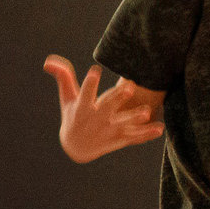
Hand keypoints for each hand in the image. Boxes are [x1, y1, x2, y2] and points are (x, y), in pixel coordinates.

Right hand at [46, 55, 162, 161]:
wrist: (76, 147)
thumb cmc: (73, 116)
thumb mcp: (67, 98)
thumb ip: (63, 78)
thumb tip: (49, 61)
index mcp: (82, 108)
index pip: (85, 94)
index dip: (89, 83)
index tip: (94, 71)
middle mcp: (96, 119)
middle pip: (108, 107)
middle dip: (118, 98)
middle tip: (130, 87)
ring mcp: (109, 130)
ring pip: (123, 124)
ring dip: (134, 118)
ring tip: (147, 111)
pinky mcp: (119, 140)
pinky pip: (134, 137)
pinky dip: (146, 134)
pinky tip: (160, 129)